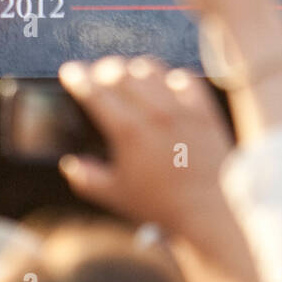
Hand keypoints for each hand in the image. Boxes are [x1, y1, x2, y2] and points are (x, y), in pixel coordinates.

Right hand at [58, 54, 256, 281]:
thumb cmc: (162, 206)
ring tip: (127, 76)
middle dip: (101, 69)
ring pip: (150, 69)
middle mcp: (153, 113)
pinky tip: (164, 86)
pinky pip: (183, 77)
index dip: (77, 77)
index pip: (94, 91)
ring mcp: (181, 109)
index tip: (70, 71)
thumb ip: (87, 179)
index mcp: (128, 132)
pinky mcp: (204, 110)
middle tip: (96, 74)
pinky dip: (170, 77)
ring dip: (132, 69)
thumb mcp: (116, 196)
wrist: (211, 213)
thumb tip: (70, 165)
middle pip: (119, 72)